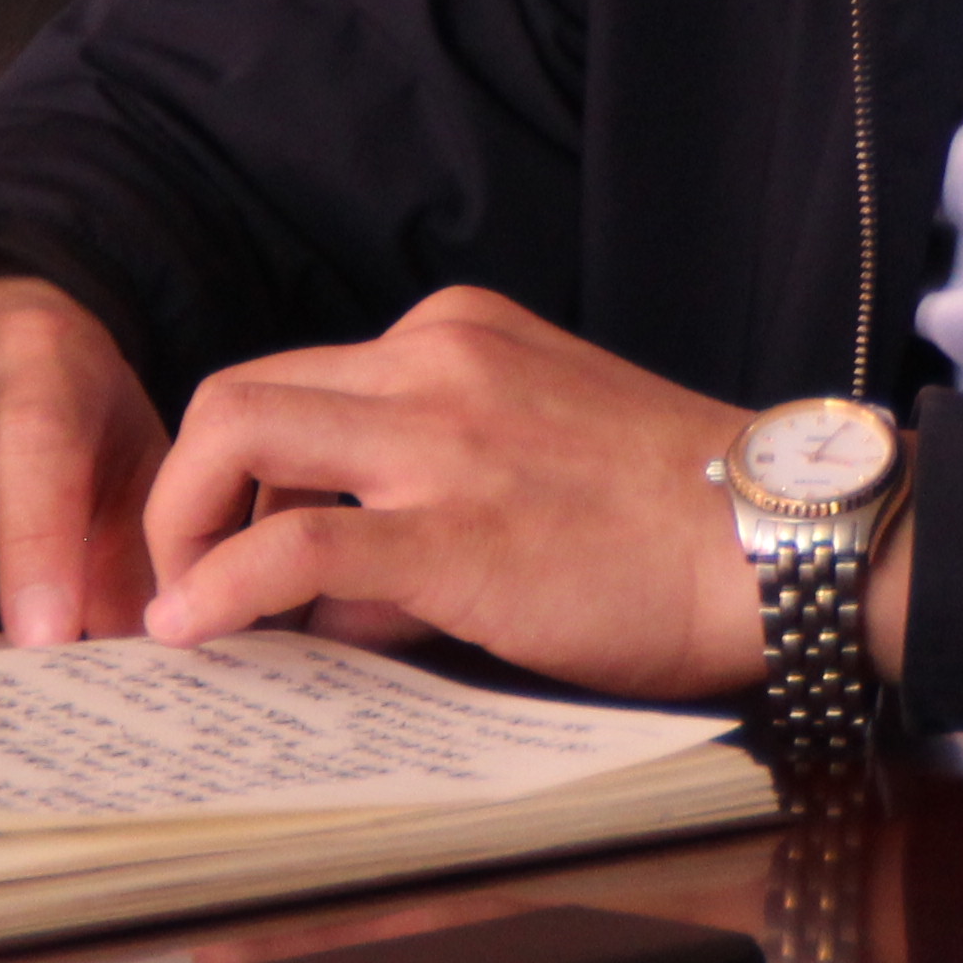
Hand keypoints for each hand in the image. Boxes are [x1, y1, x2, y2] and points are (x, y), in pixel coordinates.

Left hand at [139, 287, 765, 699]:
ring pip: (239, 436)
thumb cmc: (680, 519)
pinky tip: (198, 629)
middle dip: (183, 490)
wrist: (782, 542)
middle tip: (180, 575)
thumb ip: (430, 487)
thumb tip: (321, 590)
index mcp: (457, 333)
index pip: (297, 380)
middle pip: (240, 395)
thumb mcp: (540, 445)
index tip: (223, 540)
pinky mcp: (452, 533)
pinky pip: (290, 548)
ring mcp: (440, 441)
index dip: (238, 470)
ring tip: (182, 610)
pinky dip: (218, 585)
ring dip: (181, 528)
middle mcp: (435, 360)